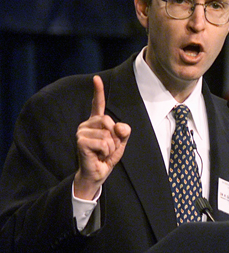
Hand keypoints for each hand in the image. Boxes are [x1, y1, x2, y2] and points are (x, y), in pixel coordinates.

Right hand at [74, 75, 130, 199]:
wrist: (97, 174)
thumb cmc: (106, 157)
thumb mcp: (120, 143)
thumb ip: (123, 133)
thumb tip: (121, 127)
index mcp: (96, 122)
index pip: (97, 104)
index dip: (97, 91)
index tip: (96, 78)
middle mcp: (86, 124)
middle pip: (109, 120)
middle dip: (115, 137)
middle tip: (108, 147)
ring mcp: (82, 132)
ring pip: (108, 133)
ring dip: (111, 146)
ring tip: (102, 152)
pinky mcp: (81, 141)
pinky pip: (104, 142)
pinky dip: (106, 151)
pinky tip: (98, 155)